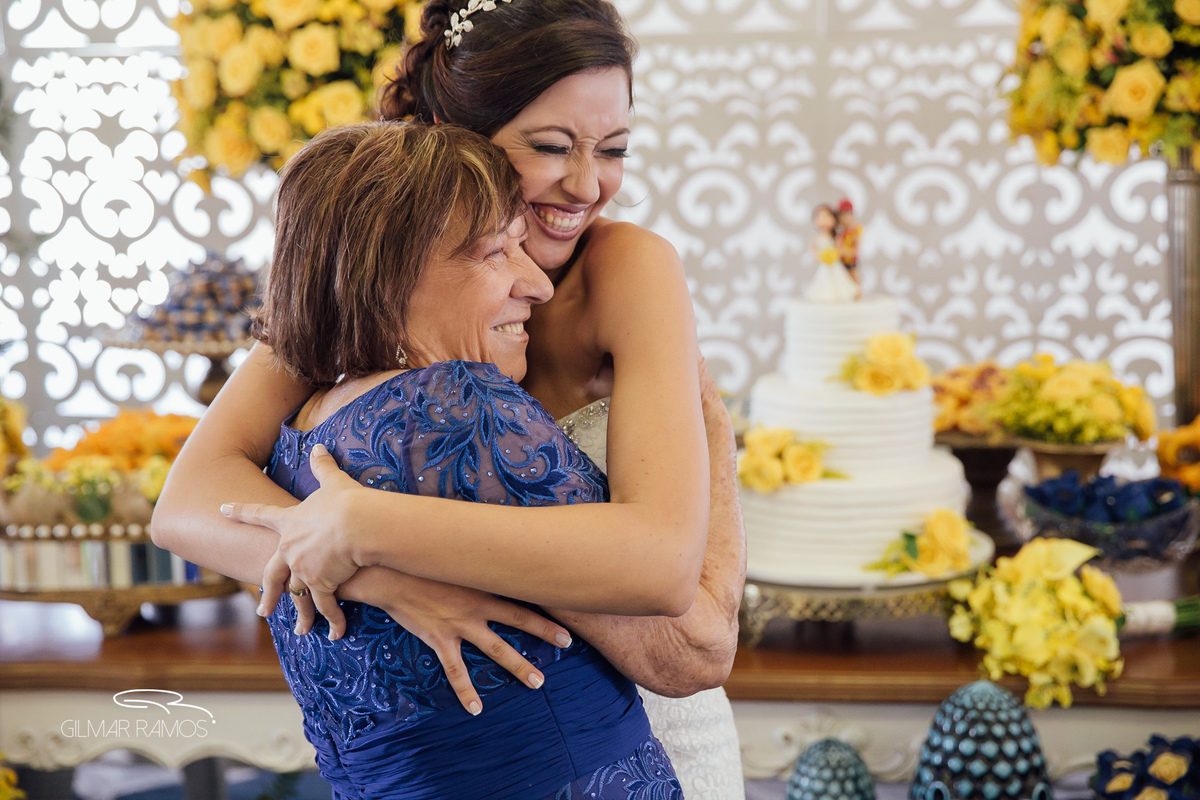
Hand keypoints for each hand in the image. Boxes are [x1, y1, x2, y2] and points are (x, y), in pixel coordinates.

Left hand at [223, 443, 360, 630]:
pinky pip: (326, 606)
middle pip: (272, 574)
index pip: (258, 515)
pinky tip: (334, 633)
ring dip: (300, 615)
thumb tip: (318, 445)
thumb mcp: (333, 482)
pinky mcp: (321, 583)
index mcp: (289, 522)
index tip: (222, 510)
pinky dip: (332, 620)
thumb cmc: (346, 502)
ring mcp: (303, 568)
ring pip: (298, 596)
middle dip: (269, 592)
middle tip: (263, 609)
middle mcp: (289, 548)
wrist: (357, 525)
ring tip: (299, 630)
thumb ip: (322, 466)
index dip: (240, 511)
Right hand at [342, 568, 573, 714]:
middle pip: (519, 618)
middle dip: (545, 631)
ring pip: (496, 648)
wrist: (386, 571)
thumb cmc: (419, 559)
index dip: (543, 592)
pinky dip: (466, 690)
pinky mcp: (439, 637)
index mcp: (482, 581)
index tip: (566, 598)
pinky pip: (455, 669)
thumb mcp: (451, 553)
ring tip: (538, 682)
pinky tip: (476, 709)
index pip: (521, 586)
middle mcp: (477, 604)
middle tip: (567, 643)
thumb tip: (488, 543)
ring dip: (518, 665)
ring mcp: (459, 623)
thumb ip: (471, 555)